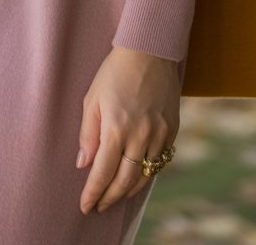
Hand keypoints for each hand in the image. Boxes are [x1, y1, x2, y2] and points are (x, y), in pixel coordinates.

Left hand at [76, 46, 180, 214]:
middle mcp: (140, 135)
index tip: (85, 206)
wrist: (150, 50)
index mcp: (116, 128)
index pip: (102, 173)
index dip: (93, 193)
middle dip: (109, 198)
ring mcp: (159, 134)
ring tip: (116, 196)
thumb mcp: (92, 99)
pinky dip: (147, 173)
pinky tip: (137, 175)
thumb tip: (83, 164)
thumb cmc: (115, 72)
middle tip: (99, 206)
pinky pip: (160, 161)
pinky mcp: (172, 129)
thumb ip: (88, 134)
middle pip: (124, 181)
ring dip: (128, 190)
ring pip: (144, 175)